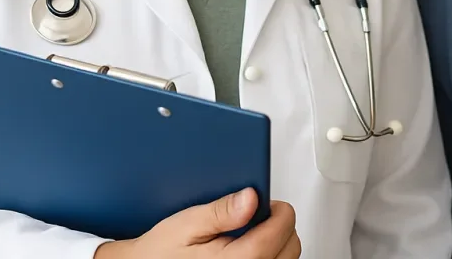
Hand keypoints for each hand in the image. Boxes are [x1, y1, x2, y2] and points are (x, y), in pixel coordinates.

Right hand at [93, 188, 300, 257]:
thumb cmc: (161, 251)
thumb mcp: (188, 223)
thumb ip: (221, 211)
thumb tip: (251, 198)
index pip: (282, 229)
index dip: (279, 210)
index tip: (268, 203)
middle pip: (290, 247)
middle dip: (279, 227)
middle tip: (256, 218)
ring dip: (275, 244)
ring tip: (249, 235)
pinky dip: (268, 257)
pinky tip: (248, 251)